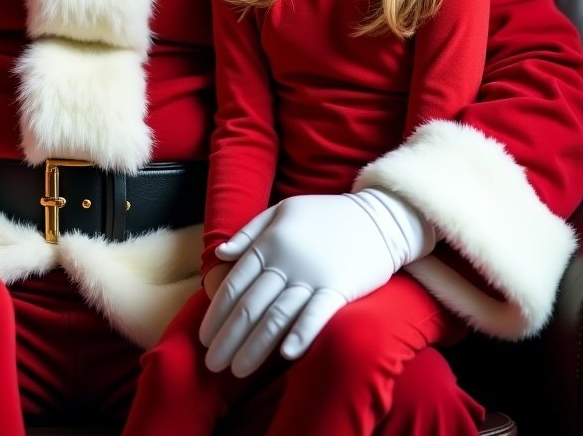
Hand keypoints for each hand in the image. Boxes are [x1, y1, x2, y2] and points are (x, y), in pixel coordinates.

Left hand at [199, 189, 434, 376]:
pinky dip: (301, 333)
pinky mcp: (339, 288)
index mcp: (269, 242)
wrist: (377, 217)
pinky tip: (286, 355)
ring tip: (238, 370)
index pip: (235, 284)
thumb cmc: (325, 215)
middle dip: (228, 338)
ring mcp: (312, 276)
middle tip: (213, 364)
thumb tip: (221, 254)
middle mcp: (286, 261)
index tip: (204, 338)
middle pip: (250, 306)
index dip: (216, 313)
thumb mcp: (282, 211)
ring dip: (254, 347)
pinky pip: (317, 314)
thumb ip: (249, 233)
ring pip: (276, 316)